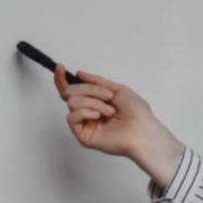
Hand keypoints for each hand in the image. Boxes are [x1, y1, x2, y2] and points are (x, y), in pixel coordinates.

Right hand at [52, 66, 182, 180]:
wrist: (142, 130)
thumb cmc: (136, 112)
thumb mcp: (116, 89)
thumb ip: (96, 81)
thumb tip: (79, 74)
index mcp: (95, 101)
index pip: (73, 89)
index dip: (63, 78)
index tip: (60, 67)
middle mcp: (88, 111)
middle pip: (70, 92)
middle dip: (89, 90)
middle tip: (108, 96)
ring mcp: (85, 124)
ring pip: (72, 102)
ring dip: (93, 102)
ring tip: (110, 110)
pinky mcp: (83, 135)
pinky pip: (72, 117)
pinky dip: (86, 111)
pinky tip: (99, 116)